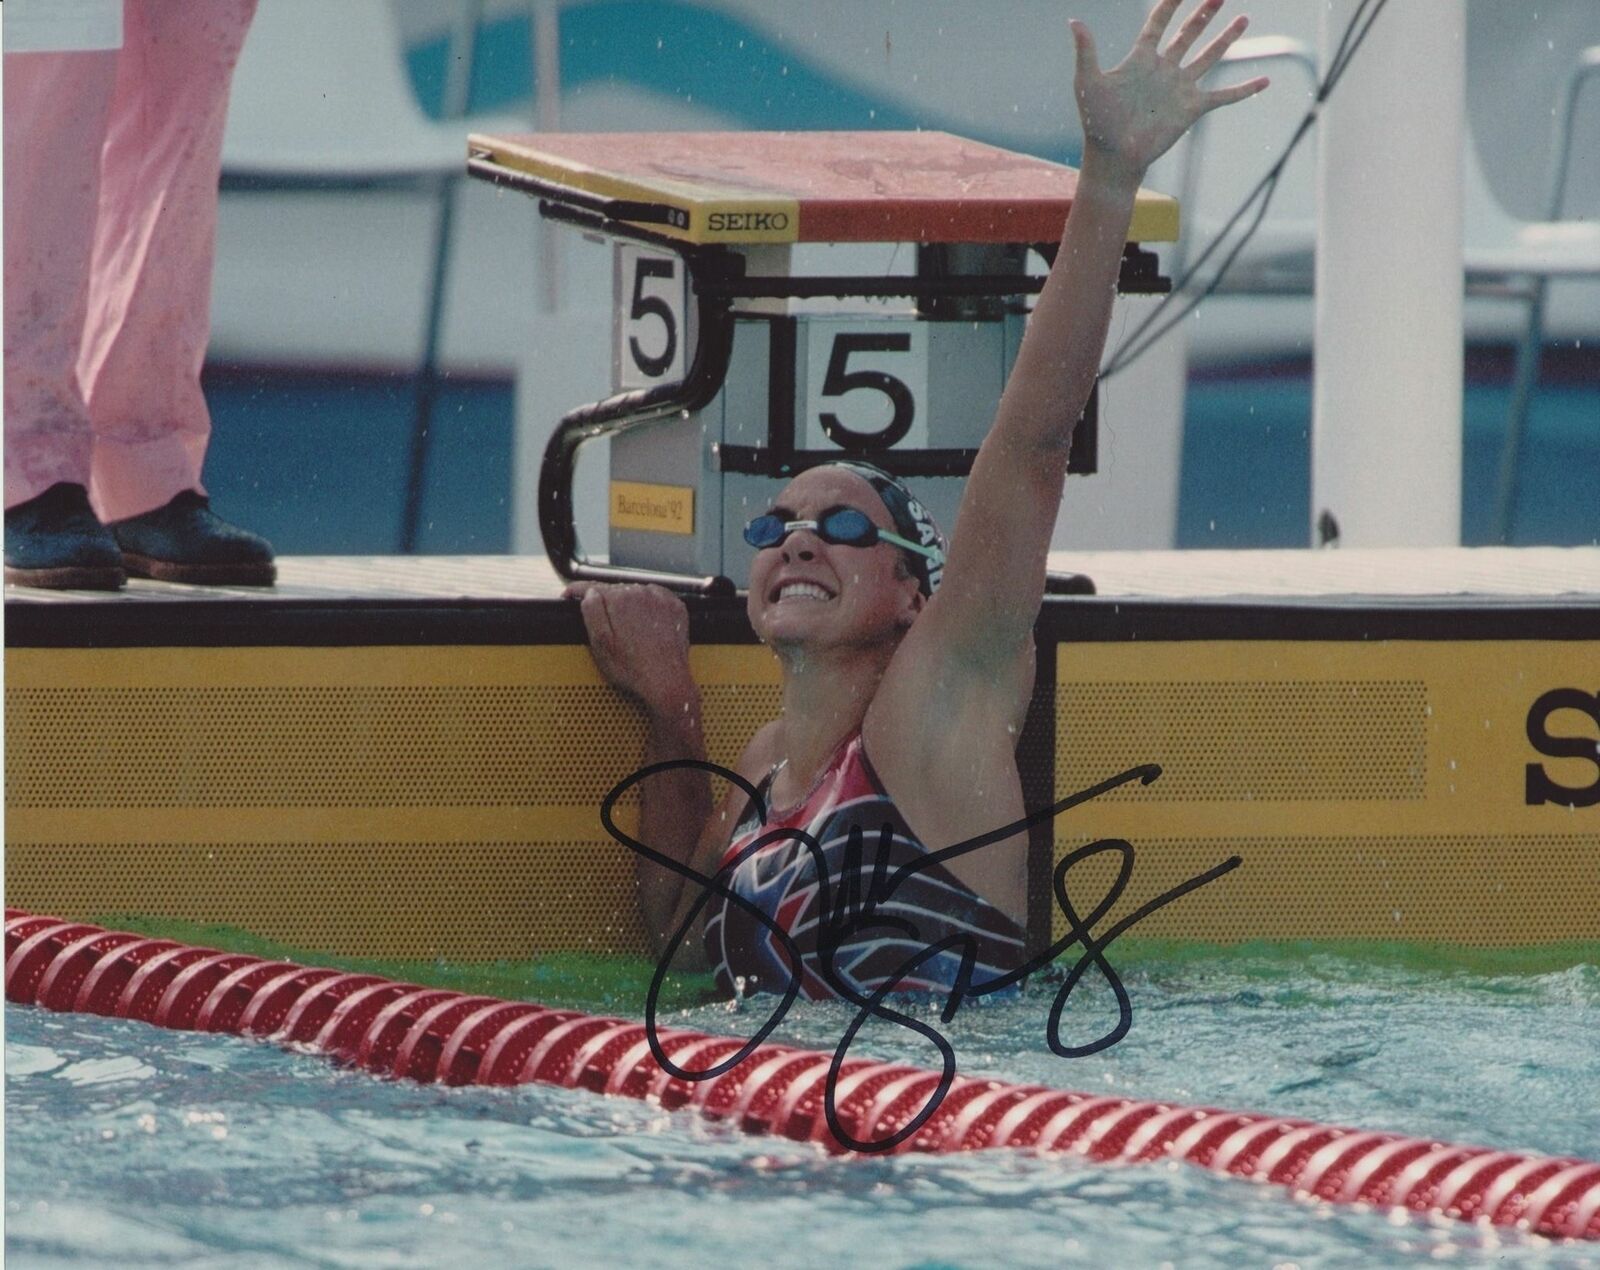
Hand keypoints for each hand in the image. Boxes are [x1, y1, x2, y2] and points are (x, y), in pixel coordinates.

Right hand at [565, 581, 695, 711]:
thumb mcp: (600, 643)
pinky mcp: (675, 606)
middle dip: (607, 604)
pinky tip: (646, 626)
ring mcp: (661, 599)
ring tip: (629, 631)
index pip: (593, 586)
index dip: (578, 590)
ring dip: (629, 605)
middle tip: (607, 628)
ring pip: (636, 593)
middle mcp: (641, 593)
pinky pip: (656, 599)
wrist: (666, 681)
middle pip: (615, 590)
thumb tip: (589, 593)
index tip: (570, 594)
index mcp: (620, 600)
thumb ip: (592, 612)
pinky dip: (649, 607)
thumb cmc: (633, 668)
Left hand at [1071, 0, 1267, 183]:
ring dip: (1226, 39)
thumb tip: (1073, 21)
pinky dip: (1245, 90)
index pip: (1159, 22)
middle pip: (1189, 33)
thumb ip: (1086, 51)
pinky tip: (1264, 81)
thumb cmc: (1097, 122)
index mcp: (1141, 59)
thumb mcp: (1088, 83)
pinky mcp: (1192, 109)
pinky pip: (1223, 97)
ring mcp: (1180, 88)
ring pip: (1208, 57)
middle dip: (1205, 13)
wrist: (1114, 156)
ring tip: (1243, 19)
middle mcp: (1164, 69)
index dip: (1171, 2)